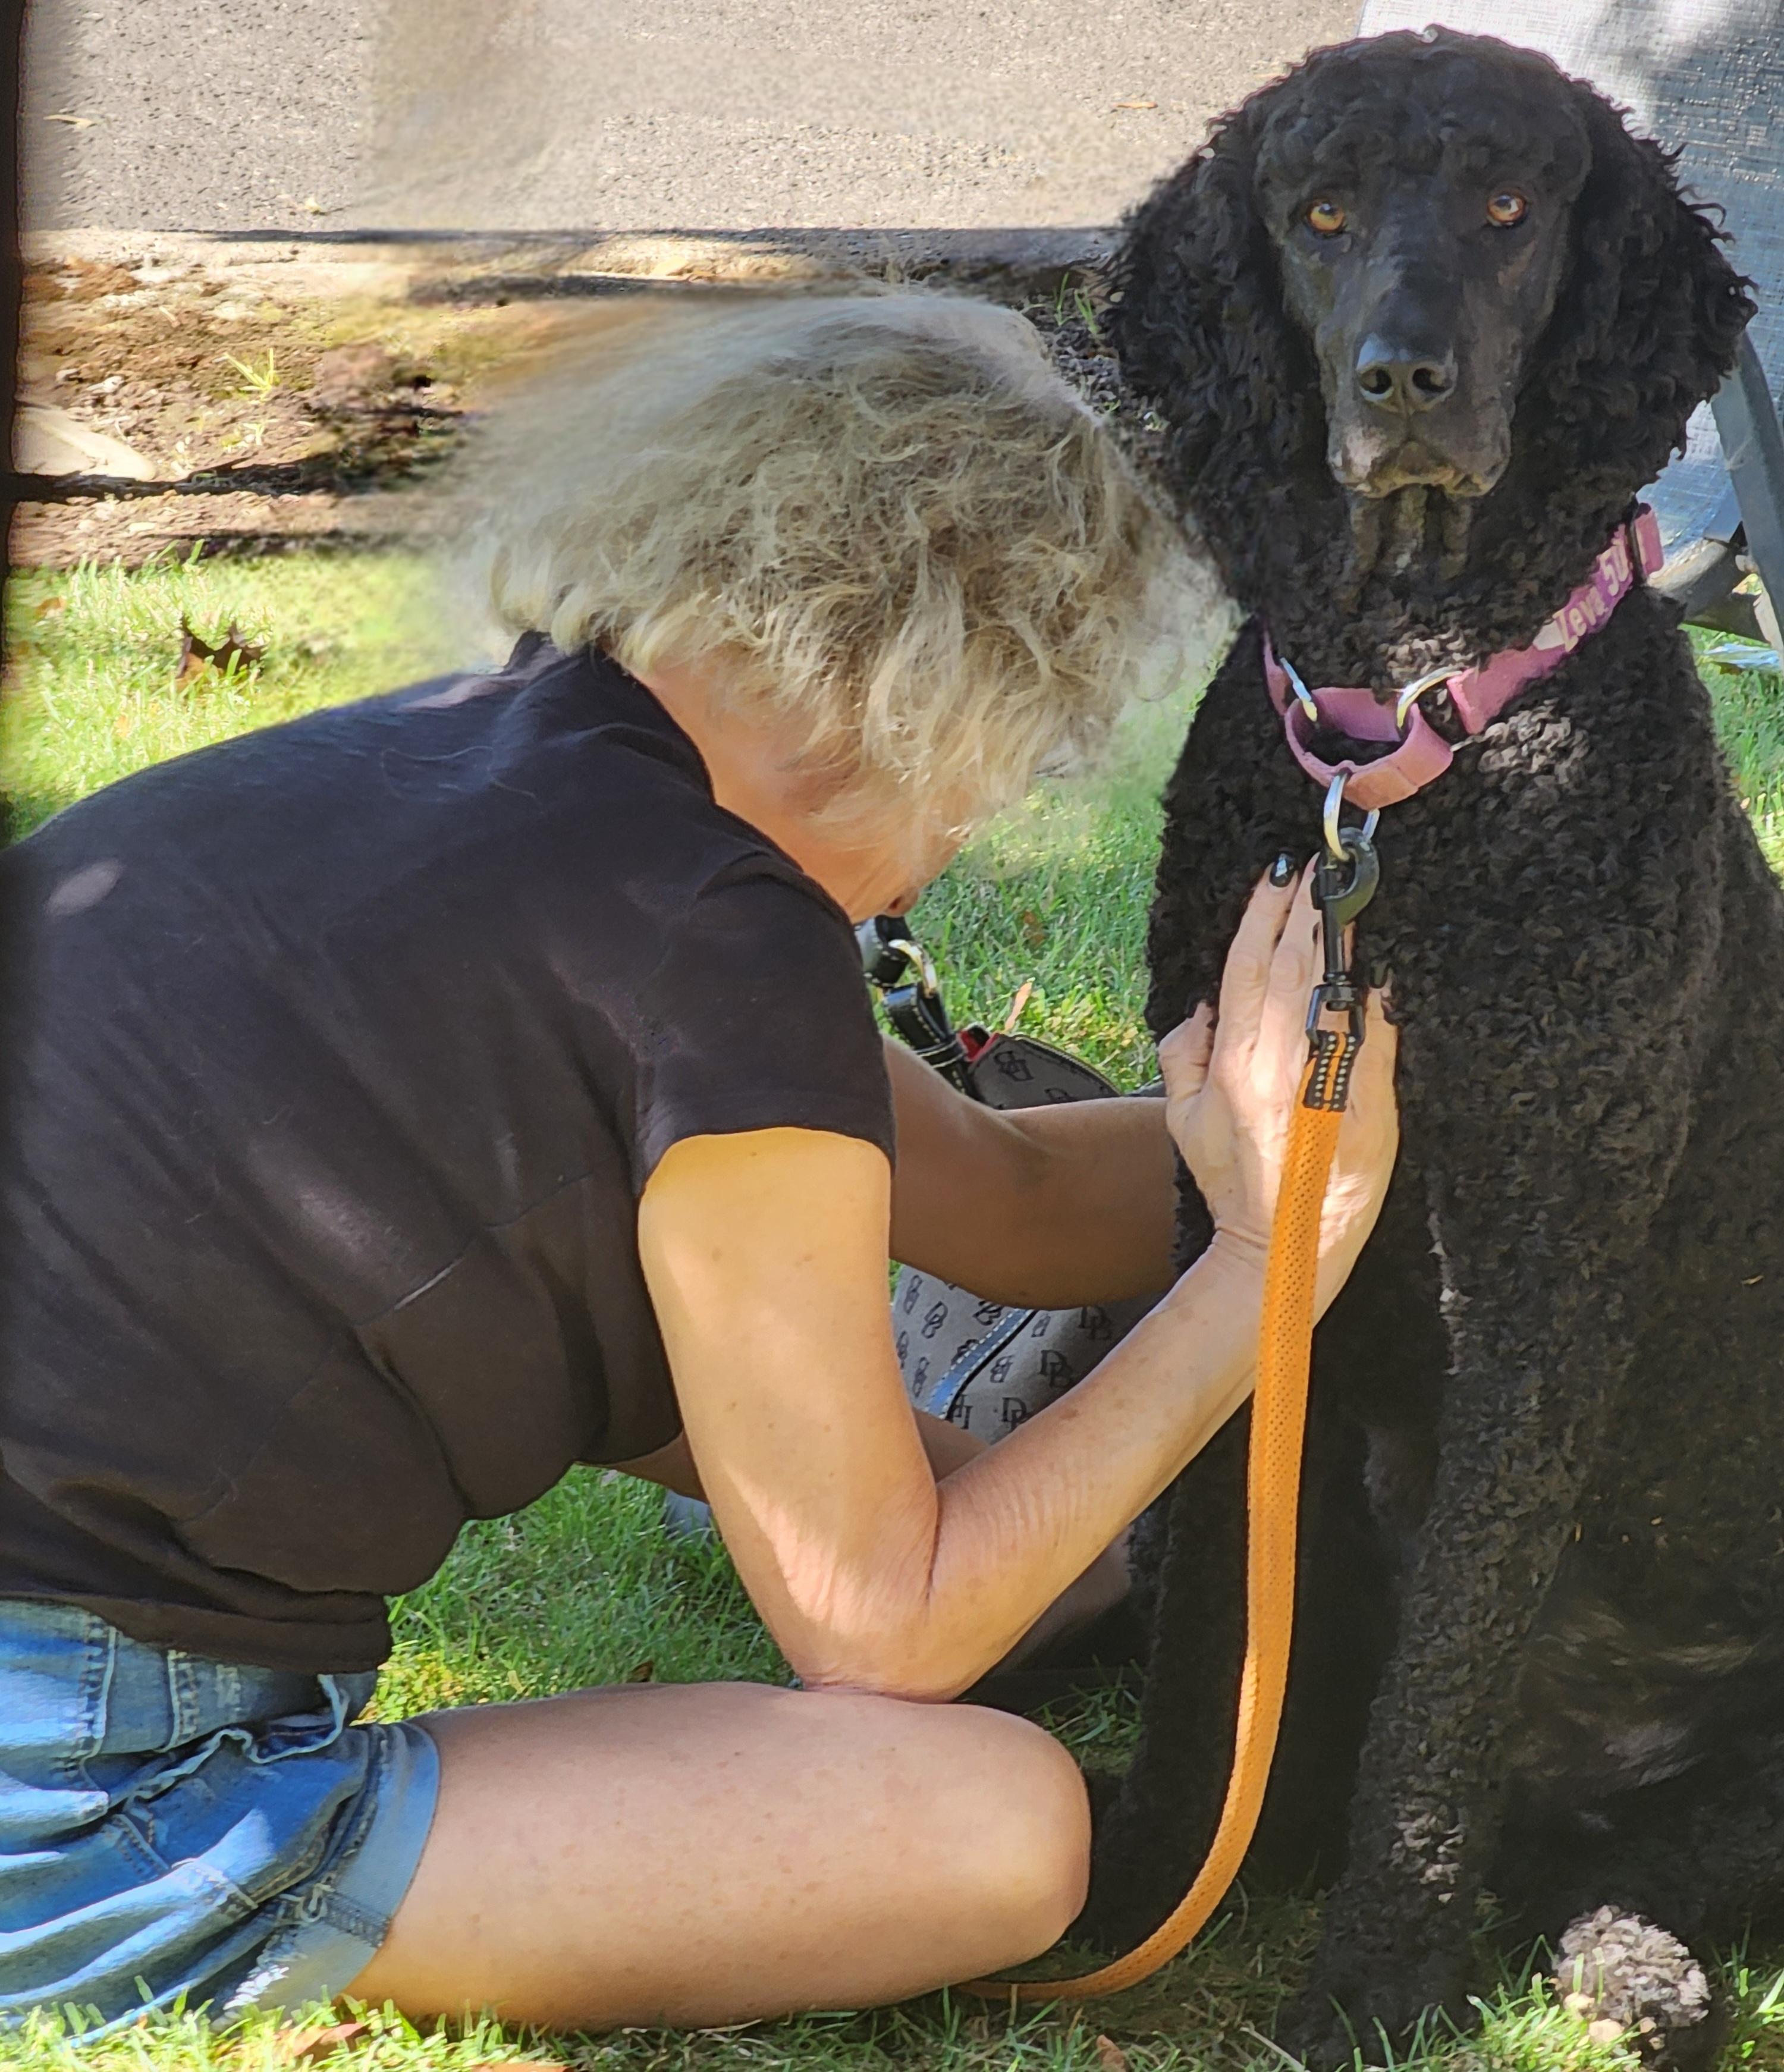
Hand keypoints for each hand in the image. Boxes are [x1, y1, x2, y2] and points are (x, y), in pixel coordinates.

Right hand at [1158, 864, 1398, 1312]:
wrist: (1284, 1245)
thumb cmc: (1233, 1182)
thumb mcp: (1184, 1120)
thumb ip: (1183, 1056)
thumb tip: (1202, 1006)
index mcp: (1231, 1064)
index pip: (1244, 969)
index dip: (1259, 916)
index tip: (1275, 875)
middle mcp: (1276, 1063)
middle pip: (1290, 966)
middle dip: (1302, 910)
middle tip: (1316, 867)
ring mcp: (1324, 1081)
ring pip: (1330, 991)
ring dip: (1337, 938)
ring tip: (1343, 896)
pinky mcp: (1367, 1102)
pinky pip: (1374, 1035)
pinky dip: (1376, 995)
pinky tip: (1380, 962)